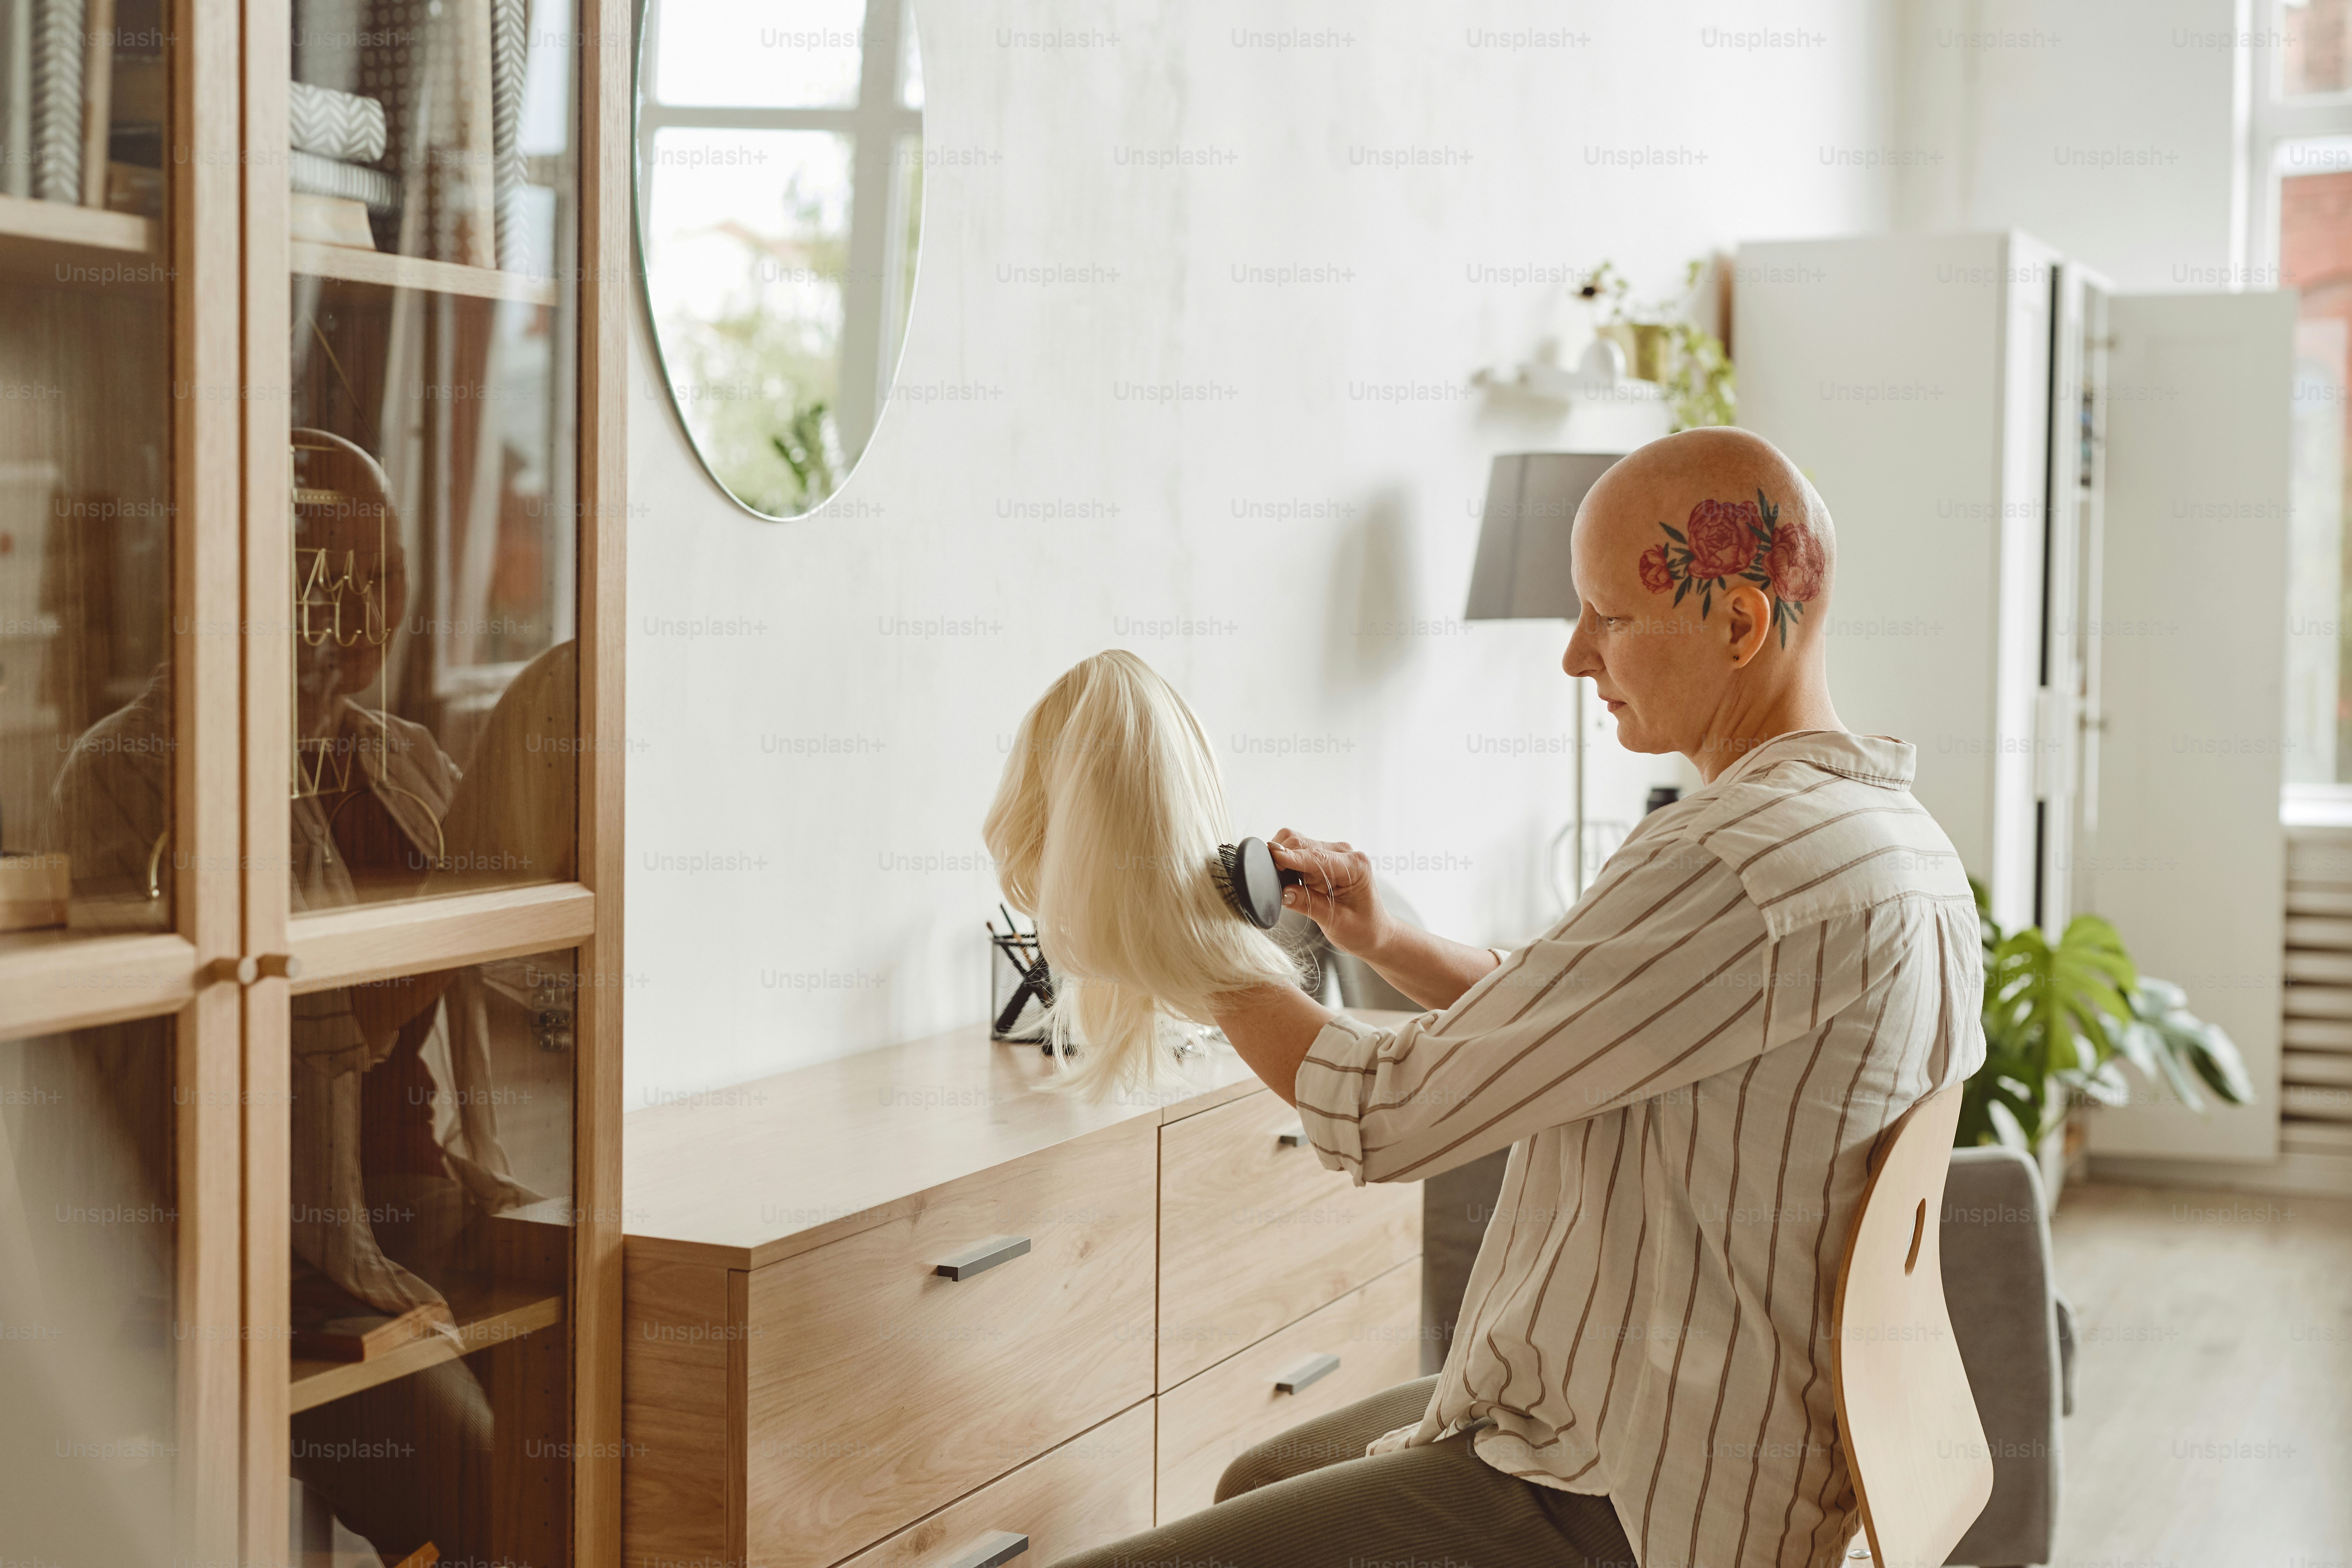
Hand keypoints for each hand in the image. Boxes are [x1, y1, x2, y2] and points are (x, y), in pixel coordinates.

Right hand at [1268, 828, 1391, 959]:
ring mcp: (1332, 854)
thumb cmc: (1362, 929)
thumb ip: (1309, 905)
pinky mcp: (1321, 859)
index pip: (1317, 857)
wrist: (1372, 932)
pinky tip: (1285, 878)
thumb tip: (1283, 893)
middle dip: (1281, 855)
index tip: (1271, 855)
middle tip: (1267, 876)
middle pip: (1302, 843)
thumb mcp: (1336, 922)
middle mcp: (1343, 854)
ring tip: (1278, 880)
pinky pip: (1296, 852)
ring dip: (1282, 857)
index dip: (1292, 857)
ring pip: (1296, 843)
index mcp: (1355, 866)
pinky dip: (1285, 861)